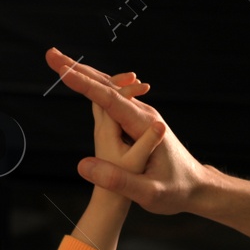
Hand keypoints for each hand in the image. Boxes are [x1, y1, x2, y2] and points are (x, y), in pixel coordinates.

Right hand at [45, 47, 208, 214]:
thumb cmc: (176, 192)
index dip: (84, 84)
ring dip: (84, 74)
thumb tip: (83, 166)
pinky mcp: (139, 123)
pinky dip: (94, 87)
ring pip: (110, 88)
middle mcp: (144, 115)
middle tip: (51, 55)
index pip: (110, 99)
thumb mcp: (148, 194)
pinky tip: (81, 80)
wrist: (198, 188)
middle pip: (107, 86)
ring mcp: (142, 117)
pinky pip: (113, 99)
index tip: (62, 71)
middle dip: (78, 70)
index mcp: (144, 126)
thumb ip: (118, 181)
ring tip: (58, 63)